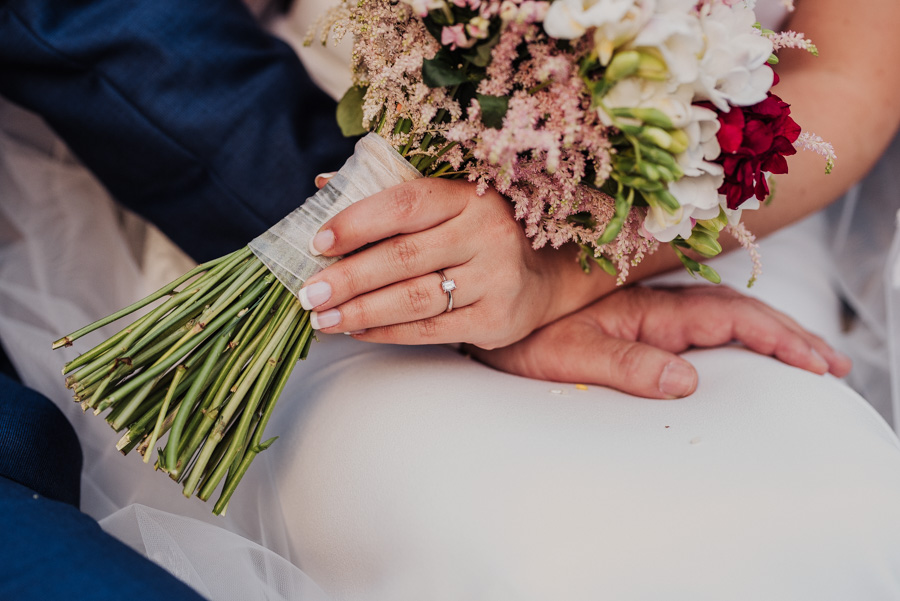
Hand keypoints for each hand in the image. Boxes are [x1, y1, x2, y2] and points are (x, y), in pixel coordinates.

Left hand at [298, 177, 594, 348]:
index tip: (318, 243)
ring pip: (414, 298)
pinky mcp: (496, 319)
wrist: (540, 278)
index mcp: (468, 196)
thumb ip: (386, 193)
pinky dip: (388, 332)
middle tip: (308, 293)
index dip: (357, 222)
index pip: (406, 204)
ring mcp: (495, 278)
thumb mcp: (443, 205)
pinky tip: (358, 330)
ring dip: (361, 311)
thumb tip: (323, 186)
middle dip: (348, 278)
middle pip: (403, 257)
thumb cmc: (475, 235)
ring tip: (323, 319)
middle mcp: (487, 233)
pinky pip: (431, 330)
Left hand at [467, 285, 851, 398]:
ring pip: (726, 314)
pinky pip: (704, 323)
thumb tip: (687, 380)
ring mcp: (652, 312)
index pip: (727, 317)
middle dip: (788, 335)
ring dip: (771, 332)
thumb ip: (625, 366)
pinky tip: (753, 346)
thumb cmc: (528, 337)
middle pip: (738, 312)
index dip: (774, 336)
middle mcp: (657, 305)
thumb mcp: (570, 357)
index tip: (814, 360)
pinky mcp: (642, 322)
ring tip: (811, 355)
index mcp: (648, 310)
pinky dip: (740, 333)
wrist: (497, 319)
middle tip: (833, 364)